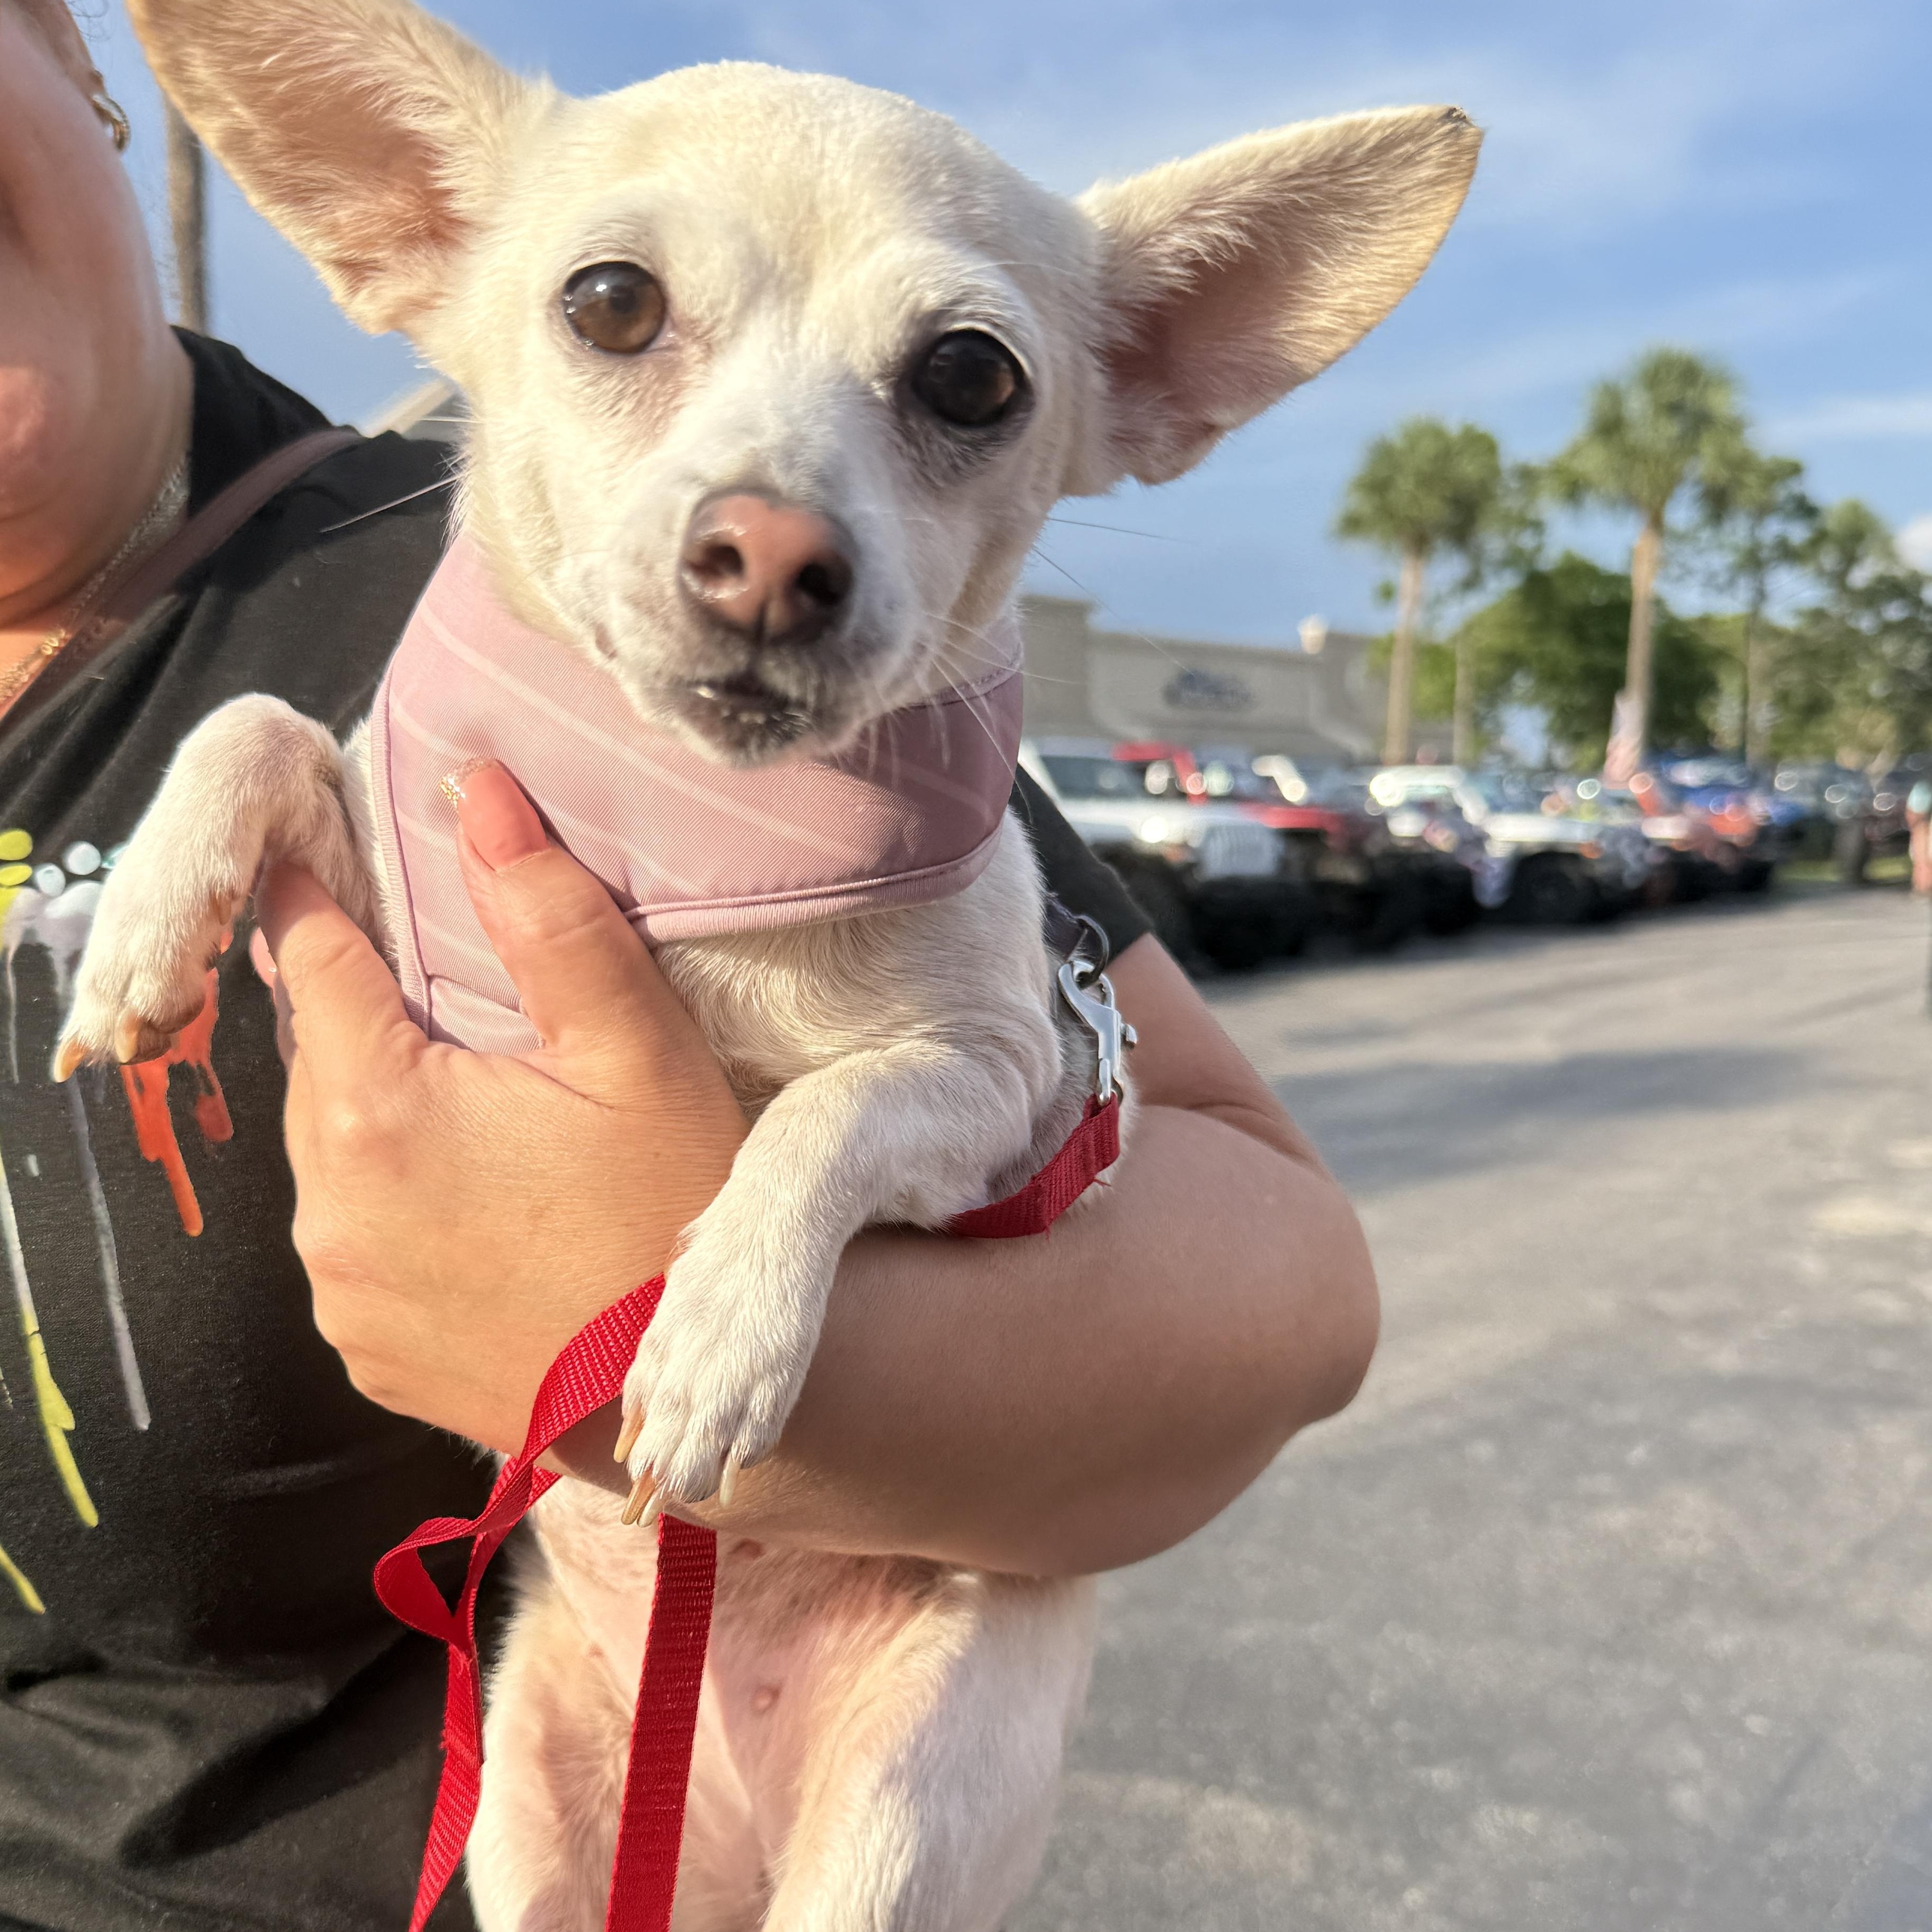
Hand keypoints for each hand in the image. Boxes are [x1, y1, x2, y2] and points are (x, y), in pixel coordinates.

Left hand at [256, 762, 746, 1451]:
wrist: (691, 1402)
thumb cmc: (676, 1215)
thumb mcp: (637, 1051)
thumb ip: (548, 915)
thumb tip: (475, 790)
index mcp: (375, 1112)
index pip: (309, 957)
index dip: (325, 897)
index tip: (337, 859)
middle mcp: (325, 1210)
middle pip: (319, 1060)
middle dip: (375, 1019)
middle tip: (468, 1010)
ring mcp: (339, 1294)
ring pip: (333, 1154)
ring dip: (387, 1117)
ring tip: (491, 1122)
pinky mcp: (367, 1351)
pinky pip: (356, 1242)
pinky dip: (400, 1208)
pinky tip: (487, 1212)